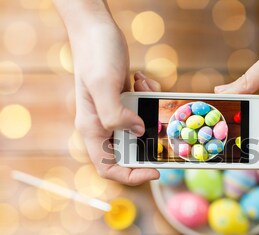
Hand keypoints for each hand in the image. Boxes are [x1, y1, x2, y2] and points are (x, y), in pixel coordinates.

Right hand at [68, 18, 159, 183]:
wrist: (97, 29)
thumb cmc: (95, 54)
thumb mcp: (103, 85)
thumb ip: (115, 115)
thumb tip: (137, 131)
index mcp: (92, 129)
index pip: (108, 168)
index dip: (131, 176)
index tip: (155, 171)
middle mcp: (103, 124)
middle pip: (130, 149)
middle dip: (149, 138)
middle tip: (160, 122)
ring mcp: (116, 112)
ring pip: (141, 128)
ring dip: (150, 111)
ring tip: (145, 87)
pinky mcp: (126, 100)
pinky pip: (144, 108)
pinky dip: (150, 96)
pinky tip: (143, 79)